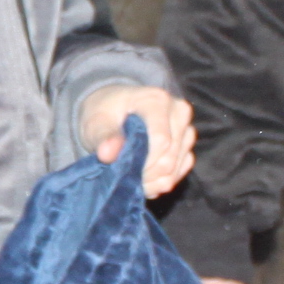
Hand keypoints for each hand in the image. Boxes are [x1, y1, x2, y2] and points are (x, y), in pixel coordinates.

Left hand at [77, 86, 197, 197]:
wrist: (113, 109)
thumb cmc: (105, 113)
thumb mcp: (96, 122)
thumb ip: (103, 137)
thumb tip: (107, 154)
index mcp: (158, 101)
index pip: (161, 141)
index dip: (141, 162)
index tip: (120, 166)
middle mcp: (179, 113)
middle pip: (168, 159)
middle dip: (144, 174)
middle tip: (122, 175)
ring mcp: (186, 131)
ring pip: (174, 170)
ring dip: (150, 181)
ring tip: (129, 175)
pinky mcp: (186, 147)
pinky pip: (178, 174)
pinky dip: (158, 182)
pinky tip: (140, 177)